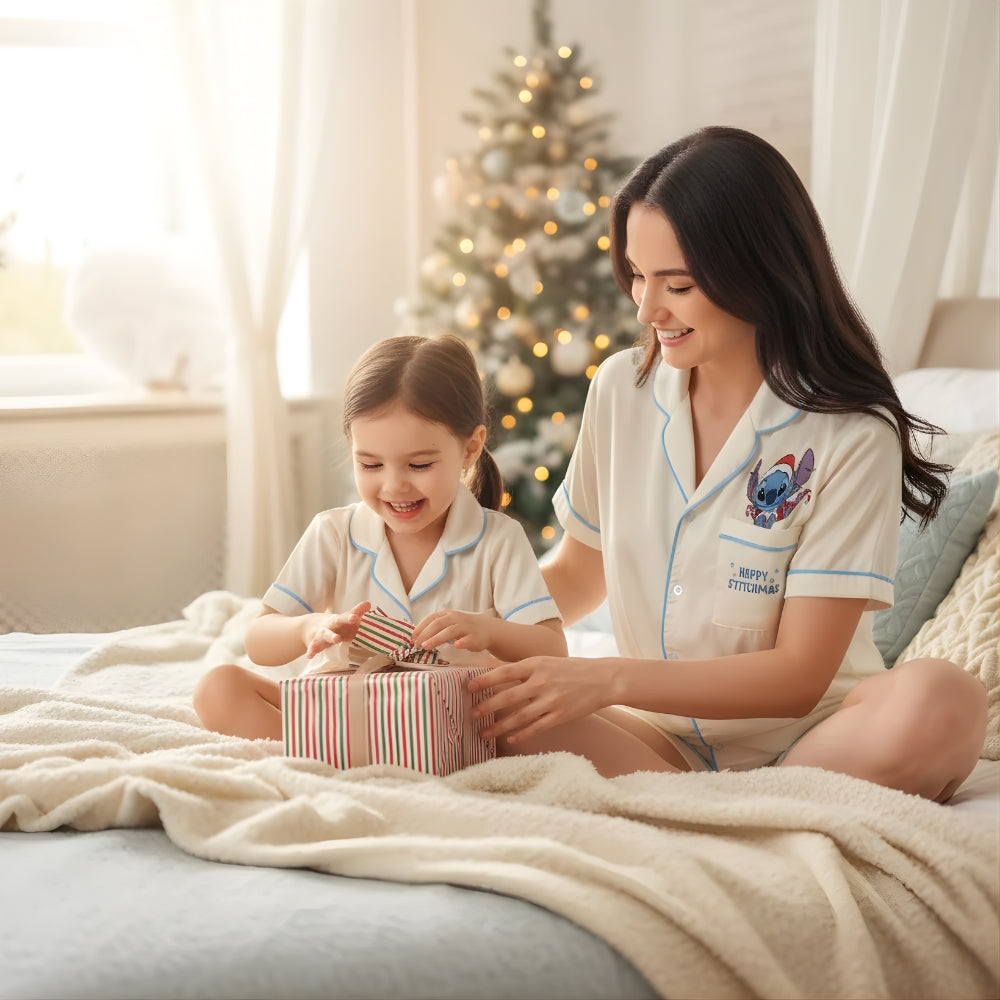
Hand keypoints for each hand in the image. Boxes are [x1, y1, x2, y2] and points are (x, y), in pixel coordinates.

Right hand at [303, 601, 370, 658]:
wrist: (310, 626)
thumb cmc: (334, 625)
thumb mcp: (344, 619)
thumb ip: (356, 613)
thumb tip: (369, 603)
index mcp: (340, 619)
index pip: (350, 614)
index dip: (358, 611)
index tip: (366, 605)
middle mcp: (332, 624)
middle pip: (339, 620)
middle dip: (346, 619)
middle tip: (354, 618)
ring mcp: (322, 633)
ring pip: (326, 634)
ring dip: (331, 636)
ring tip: (337, 638)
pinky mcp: (315, 643)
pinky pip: (313, 647)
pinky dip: (311, 650)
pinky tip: (310, 655)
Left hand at [410, 609, 497, 651]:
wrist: (487, 629)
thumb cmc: (463, 628)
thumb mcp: (448, 623)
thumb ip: (435, 627)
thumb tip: (416, 636)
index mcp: (447, 615)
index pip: (431, 618)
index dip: (420, 628)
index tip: (412, 638)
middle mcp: (455, 619)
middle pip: (438, 624)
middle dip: (425, 634)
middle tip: (416, 644)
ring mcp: (466, 627)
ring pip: (450, 631)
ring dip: (437, 638)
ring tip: (427, 646)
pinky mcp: (475, 637)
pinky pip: (468, 639)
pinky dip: (462, 642)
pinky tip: (456, 646)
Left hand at [467, 655, 615, 743]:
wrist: (602, 678)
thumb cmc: (569, 669)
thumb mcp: (545, 662)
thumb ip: (523, 668)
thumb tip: (492, 671)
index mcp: (536, 665)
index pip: (504, 672)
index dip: (484, 679)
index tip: (468, 687)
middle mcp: (542, 682)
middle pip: (508, 697)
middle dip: (487, 707)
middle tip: (471, 715)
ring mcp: (551, 700)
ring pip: (519, 717)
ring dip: (499, 727)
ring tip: (484, 734)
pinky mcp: (561, 715)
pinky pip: (536, 727)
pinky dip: (521, 734)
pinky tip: (510, 740)